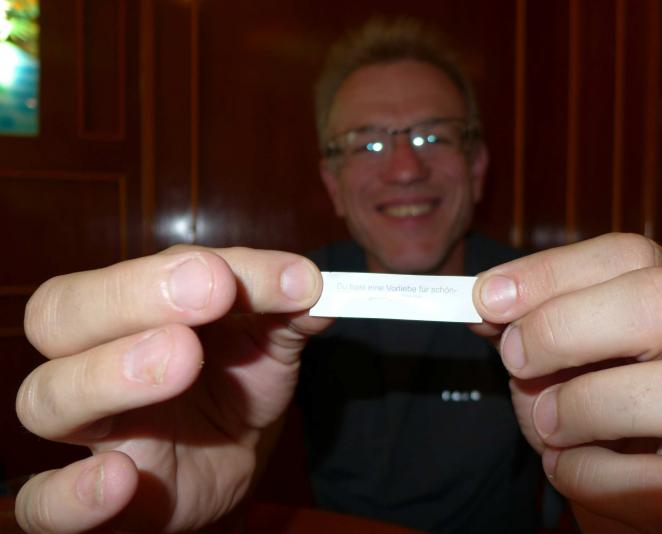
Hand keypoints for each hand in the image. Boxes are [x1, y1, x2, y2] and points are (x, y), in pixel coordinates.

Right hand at [15, 246, 328, 531]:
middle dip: (133, 296)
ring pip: (49, 397)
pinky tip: (120, 477)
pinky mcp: (99, 503)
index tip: (281, 276)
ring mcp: (93, 431)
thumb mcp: (270, 344)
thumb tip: (315, 287)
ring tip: (182, 361)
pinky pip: (46, 504)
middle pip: (62, 316)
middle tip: (211, 291)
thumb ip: (290, 312)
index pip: (139, 272)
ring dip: (109, 373)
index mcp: (136, 310)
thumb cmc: (239, 385)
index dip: (199, 266)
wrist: (233, 460)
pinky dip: (70, 495)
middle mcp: (94, 360)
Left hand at [473, 233, 661, 532]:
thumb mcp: (546, 366)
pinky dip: (597, 477)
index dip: (552, 271)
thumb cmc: (587, 423)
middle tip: (516, 360)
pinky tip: (568, 469)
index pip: (629, 255)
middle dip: (567, 328)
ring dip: (591, 407)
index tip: (488, 298)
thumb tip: (485, 300)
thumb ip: (521, 329)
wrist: (625, 499)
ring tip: (548, 426)